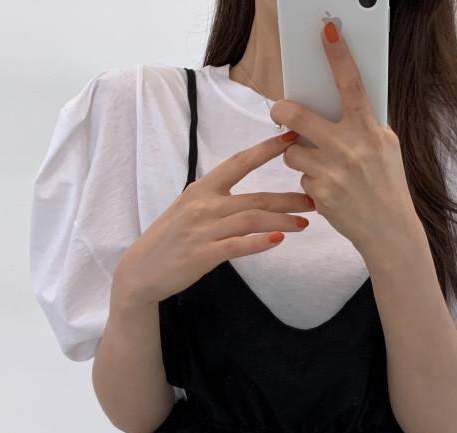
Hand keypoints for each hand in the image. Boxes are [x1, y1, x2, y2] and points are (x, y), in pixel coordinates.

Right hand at [113, 132, 312, 308]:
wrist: (142, 270)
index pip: (239, 162)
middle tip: (314, 197)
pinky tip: (279, 239)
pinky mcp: (204, 254)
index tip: (291, 139)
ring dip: (282, 220)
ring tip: (304, 222)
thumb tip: (241, 197)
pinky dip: (260, 241)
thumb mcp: (188, 209)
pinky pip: (238, 245)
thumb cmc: (168, 240)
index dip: (266, 150)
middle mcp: (204, 205)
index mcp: (202, 188)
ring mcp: (204, 229)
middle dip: (288, 196)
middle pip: (255, 196)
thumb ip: (214, 200)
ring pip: (252, 219)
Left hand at [271, 24, 419, 264]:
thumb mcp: (386, 147)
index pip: (351, 84)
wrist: (389, 231)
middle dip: (282, 111)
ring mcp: (332, 172)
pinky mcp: (320, 194)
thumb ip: (364, 123)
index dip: (339, 55)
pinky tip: (328, 189)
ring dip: (297, 154)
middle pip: (297, 117)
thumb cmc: (387, 183)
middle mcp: (349, 148)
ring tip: (316, 163)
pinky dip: (310, 180)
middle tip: (279, 111)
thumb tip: (339, 101)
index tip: (327, 31)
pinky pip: (300, 177)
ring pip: (291, 151)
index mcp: (368, 130)